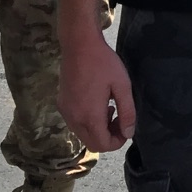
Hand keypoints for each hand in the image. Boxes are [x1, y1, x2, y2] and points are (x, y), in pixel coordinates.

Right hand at [57, 33, 134, 151]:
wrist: (79, 45)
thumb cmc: (104, 63)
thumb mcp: (122, 86)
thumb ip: (127, 112)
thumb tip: (129, 134)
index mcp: (90, 116)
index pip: (102, 145)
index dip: (117, 142)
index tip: (126, 127)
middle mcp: (74, 119)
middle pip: (92, 143)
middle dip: (108, 137)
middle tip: (120, 119)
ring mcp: (65, 112)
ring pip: (83, 135)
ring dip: (98, 130)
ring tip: (110, 108)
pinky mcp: (62, 105)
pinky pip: (75, 124)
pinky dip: (88, 122)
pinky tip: (98, 103)